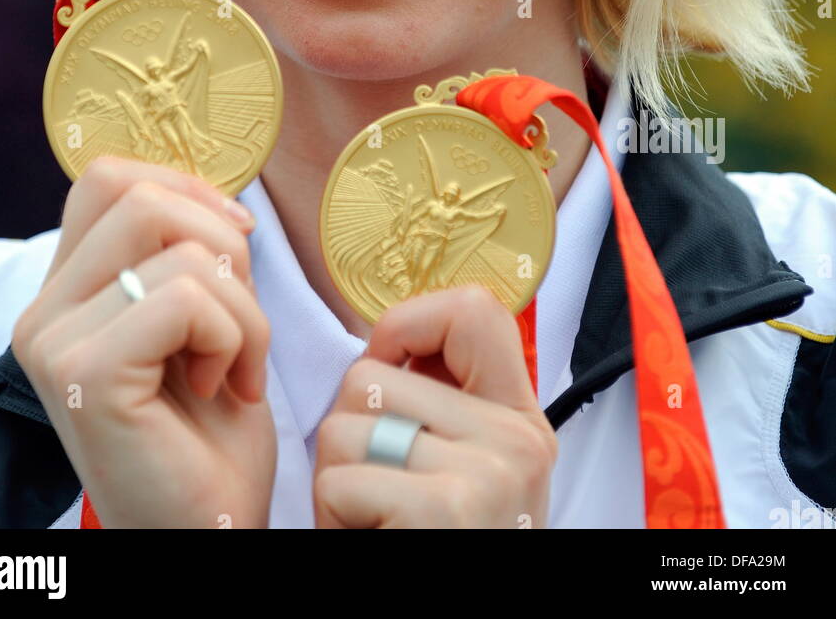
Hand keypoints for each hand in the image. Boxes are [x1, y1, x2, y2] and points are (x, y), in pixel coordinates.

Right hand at [12, 156, 275, 528]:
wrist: (209, 530)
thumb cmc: (209, 435)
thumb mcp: (200, 319)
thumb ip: (185, 253)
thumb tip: (218, 194)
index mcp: (66, 292)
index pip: (108, 178)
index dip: (185, 188)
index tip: (235, 243)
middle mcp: (43, 313)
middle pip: (141, 197)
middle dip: (224, 245)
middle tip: (240, 319)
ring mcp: (56, 343)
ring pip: (180, 250)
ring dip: (243, 308)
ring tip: (234, 367)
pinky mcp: (86, 375)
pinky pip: (189, 300)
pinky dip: (237, 337)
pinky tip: (225, 388)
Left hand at [312, 285, 556, 528]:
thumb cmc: (433, 548)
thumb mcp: (465, 475)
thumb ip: (443, 408)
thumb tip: (382, 338)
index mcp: (523, 422)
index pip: (475, 309)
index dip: (407, 324)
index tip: (387, 369)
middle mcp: (519, 441)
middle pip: (372, 373)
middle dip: (347, 434)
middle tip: (376, 497)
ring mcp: (489, 475)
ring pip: (343, 424)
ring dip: (332, 481)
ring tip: (371, 524)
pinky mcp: (446, 511)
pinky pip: (339, 477)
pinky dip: (333, 517)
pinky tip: (370, 542)